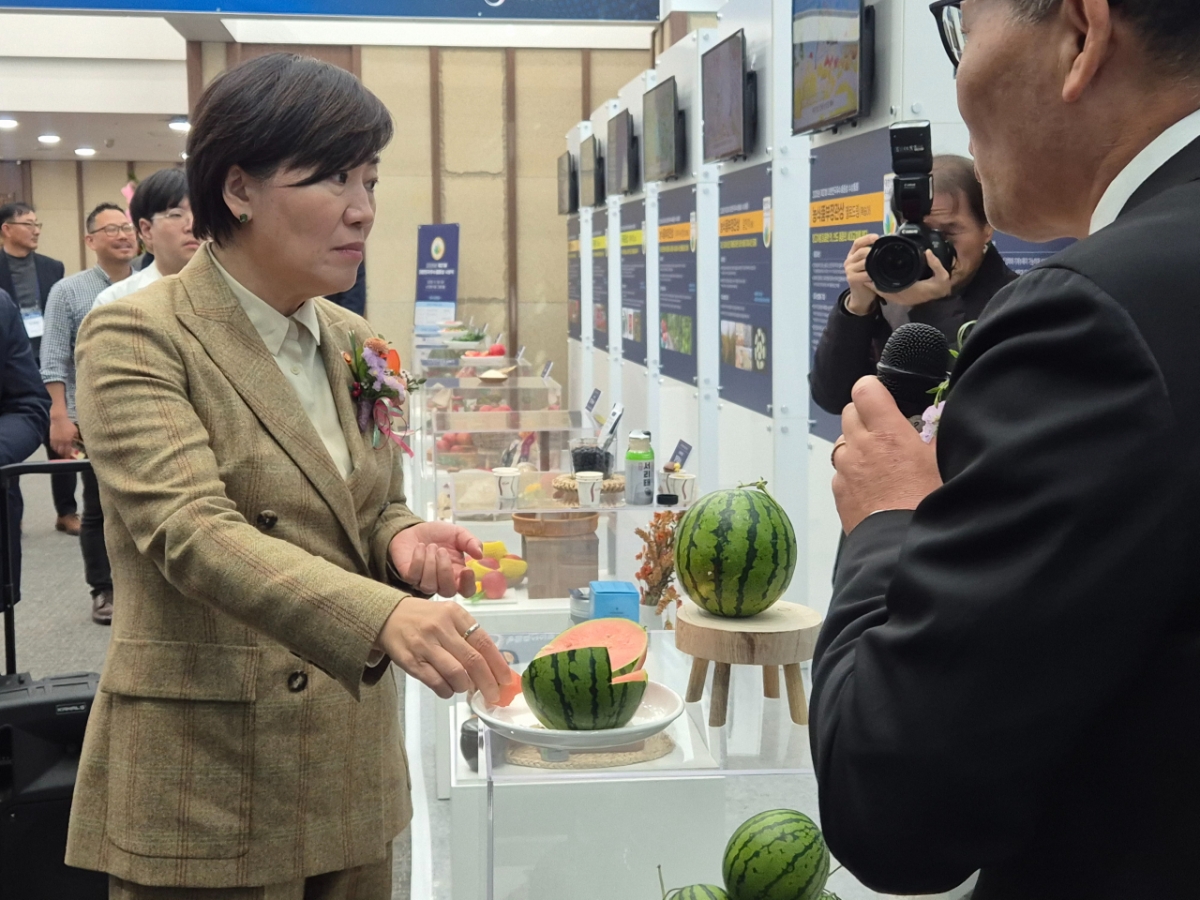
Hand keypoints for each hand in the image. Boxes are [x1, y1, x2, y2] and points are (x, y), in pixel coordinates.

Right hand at [49, 416, 78, 458]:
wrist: (58, 419)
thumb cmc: (68, 424)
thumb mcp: (75, 431)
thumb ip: (76, 438)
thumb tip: (77, 442)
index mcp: (67, 441)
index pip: (67, 451)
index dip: (68, 456)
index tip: (70, 459)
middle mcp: (61, 442)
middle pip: (61, 452)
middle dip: (64, 456)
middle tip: (66, 457)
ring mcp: (55, 441)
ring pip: (56, 450)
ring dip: (59, 453)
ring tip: (62, 454)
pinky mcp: (51, 439)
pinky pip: (53, 446)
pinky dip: (55, 449)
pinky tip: (58, 449)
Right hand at [376, 597, 511, 701]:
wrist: (387, 616)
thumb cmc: (424, 618)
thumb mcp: (448, 616)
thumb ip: (468, 636)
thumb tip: (493, 665)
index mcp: (455, 614)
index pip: (484, 642)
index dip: (498, 664)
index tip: (506, 679)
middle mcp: (441, 627)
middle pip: (473, 661)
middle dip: (488, 683)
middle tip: (493, 695)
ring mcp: (425, 645)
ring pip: (456, 674)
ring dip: (465, 687)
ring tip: (464, 688)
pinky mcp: (411, 661)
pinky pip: (436, 682)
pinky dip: (447, 691)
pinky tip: (448, 689)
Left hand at [389, 521, 482, 597]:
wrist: (414, 529)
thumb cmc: (438, 535)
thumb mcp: (458, 534)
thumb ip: (471, 542)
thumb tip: (480, 554)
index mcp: (458, 574)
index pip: (467, 590)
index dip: (468, 585)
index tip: (467, 570)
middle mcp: (442, 582)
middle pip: (447, 591)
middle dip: (444, 570)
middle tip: (441, 550)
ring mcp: (424, 582)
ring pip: (429, 585)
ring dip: (430, 563)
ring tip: (431, 546)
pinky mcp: (409, 577)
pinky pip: (414, 576)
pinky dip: (418, 559)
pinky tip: (420, 547)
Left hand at [831, 376, 942, 532]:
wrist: (903, 547)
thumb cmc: (929, 504)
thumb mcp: (942, 462)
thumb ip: (936, 434)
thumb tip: (936, 417)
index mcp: (887, 432)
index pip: (865, 389)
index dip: (874, 389)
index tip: (885, 397)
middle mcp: (860, 446)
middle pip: (850, 411)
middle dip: (865, 415)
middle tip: (886, 430)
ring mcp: (845, 469)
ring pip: (843, 442)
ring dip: (857, 444)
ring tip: (881, 461)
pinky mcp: (838, 492)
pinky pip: (840, 471)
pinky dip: (852, 472)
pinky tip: (873, 486)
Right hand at [843, 234, 880, 314]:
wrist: (861, 296)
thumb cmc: (867, 279)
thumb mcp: (868, 265)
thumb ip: (872, 256)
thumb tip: (886, 244)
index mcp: (852, 255)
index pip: (857, 243)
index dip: (866, 238)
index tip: (877, 237)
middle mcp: (849, 261)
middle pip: (861, 251)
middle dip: (873, 251)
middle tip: (884, 253)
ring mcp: (849, 270)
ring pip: (864, 262)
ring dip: (874, 263)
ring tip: (883, 265)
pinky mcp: (852, 279)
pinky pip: (865, 274)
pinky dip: (873, 274)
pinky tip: (878, 275)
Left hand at [875, 250, 952, 307]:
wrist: (941, 298)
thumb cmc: (940, 287)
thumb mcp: (942, 275)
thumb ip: (936, 264)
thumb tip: (928, 252)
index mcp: (908, 290)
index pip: (887, 286)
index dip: (877, 279)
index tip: (872, 268)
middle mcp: (902, 296)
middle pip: (881, 289)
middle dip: (874, 280)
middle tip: (868, 268)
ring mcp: (901, 299)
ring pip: (883, 293)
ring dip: (876, 284)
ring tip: (870, 274)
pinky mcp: (901, 300)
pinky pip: (887, 295)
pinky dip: (881, 288)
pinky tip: (878, 281)